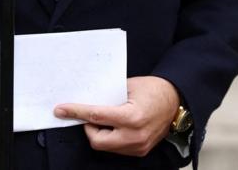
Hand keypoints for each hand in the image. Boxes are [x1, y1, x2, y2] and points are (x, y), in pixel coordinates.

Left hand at [54, 76, 179, 156]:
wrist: (176, 100)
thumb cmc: (153, 89)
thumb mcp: (127, 86)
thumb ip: (107, 96)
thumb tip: (87, 99)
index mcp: (131, 117)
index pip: (96, 116)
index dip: (76, 112)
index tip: (61, 110)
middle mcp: (135, 135)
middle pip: (97, 140)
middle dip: (89, 128)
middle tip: (90, 116)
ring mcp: (138, 146)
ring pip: (106, 146)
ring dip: (100, 134)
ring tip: (105, 120)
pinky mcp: (140, 150)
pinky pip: (117, 148)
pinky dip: (110, 138)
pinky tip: (114, 126)